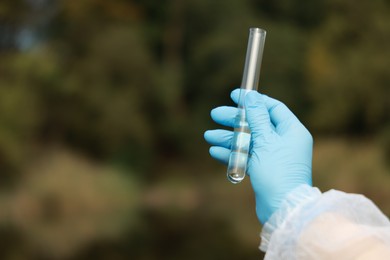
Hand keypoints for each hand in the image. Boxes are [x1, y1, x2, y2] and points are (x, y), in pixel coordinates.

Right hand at [204, 89, 312, 223]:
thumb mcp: (266, 140)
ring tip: (208, 135)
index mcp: (291, 130)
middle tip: (215, 114)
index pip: (271, 107)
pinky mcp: (263, 169)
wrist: (282, 208)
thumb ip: (256, 117)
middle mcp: (283, 141)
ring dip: (228, 137)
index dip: (253, 100)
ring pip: (248, 141)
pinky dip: (231, 153)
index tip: (235, 95)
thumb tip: (251, 96)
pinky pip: (246, 156)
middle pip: (255, 123)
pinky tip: (215, 151)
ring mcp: (273, 156)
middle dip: (234, 119)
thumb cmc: (277, 171)